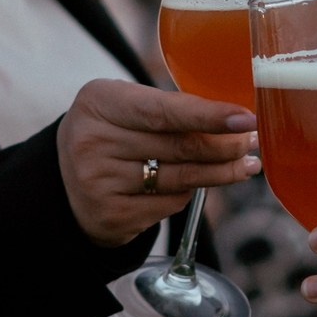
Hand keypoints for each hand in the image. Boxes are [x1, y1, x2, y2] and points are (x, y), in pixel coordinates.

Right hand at [57, 80, 256, 243]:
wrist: (64, 180)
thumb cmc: (112, 132)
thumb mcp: (126, 106)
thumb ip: (170, 108)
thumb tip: (235, 119)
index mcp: (99, 101)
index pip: (164, 110)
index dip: (209, 116)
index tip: (246, 118)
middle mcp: (92, 141)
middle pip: (179, 146)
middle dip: (225, 145)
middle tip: (252, 141)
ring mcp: (98, 182)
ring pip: (180, 178)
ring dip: (221, 172)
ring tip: (245, 164)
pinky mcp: (110, 215)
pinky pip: (169, 203)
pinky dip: (190, 192)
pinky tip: (200, 183)